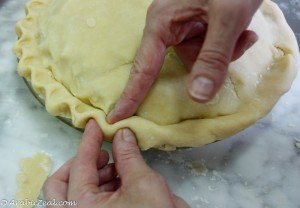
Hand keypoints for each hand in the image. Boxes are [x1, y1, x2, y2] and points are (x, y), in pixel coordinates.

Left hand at [43, 120, 188, 207]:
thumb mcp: (143, 183)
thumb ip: (128, 155)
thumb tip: (122, 133)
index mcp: (80, 207)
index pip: (79, 165)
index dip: (88, 141)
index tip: (95, 124)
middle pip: (59, 184)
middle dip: (79, 163)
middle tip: (101, 153)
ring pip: (72, 194)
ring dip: (92, 175)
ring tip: (116, 167)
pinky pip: (86, 203)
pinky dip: (99, 188)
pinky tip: (119, 181)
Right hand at [107, 0, 261, 122]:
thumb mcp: (227, 18)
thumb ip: (213, 58)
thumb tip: (197, 97)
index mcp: (162, 22)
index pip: (143, 67)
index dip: (131, 95)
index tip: (115, 117)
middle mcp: (167, 27)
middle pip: (181, 63)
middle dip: (211, 61)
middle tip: (240, 42)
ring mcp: (182, 27)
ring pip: (199, 58)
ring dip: (225, 52)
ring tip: (244, 33)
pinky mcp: (194, 28)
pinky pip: (206, 49)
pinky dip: (228, 46)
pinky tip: (243, 31)